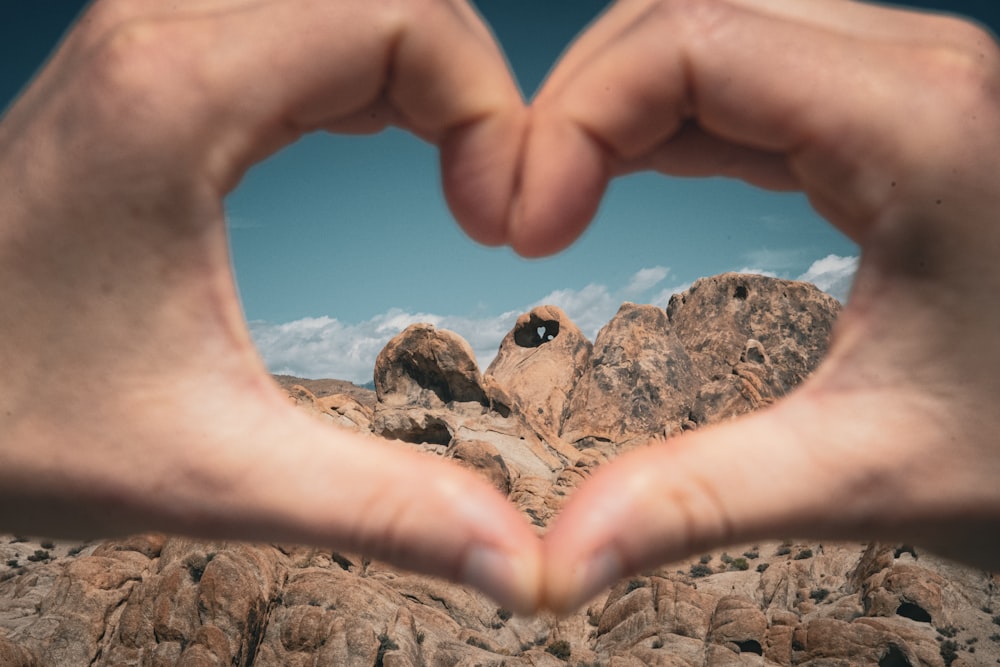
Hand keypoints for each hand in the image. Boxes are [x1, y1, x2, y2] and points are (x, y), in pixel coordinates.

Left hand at [0, 0, 539, 613]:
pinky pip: (297, 17)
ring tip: (451, 173)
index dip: (490, 113)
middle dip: (469, 90)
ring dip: (419, 73)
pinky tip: (376, 132)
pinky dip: (365, 66)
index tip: (494, 224)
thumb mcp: (209, 470)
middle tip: (486, 204)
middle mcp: (161, 31)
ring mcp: (150, 36)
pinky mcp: (149, 64)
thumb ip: (381, 508)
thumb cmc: (8, 414)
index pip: (410, 19)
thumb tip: (517, 557)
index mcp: (180, 96)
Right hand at [525, 0, 999, 612]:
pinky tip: (626, 172)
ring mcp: (905, 86)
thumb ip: (700, 501)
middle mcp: (915, 74)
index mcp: (917, 128)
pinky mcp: (891, 117)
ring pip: (712, 30)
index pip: (687, 41)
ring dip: (617, 104)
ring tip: (560, 197)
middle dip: (580, 104)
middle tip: (525, 214)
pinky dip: (666, 118)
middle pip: (686, 14)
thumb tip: (555, 562)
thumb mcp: (870, 474)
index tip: (526, 232)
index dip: (573, 122)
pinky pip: (749, 77)